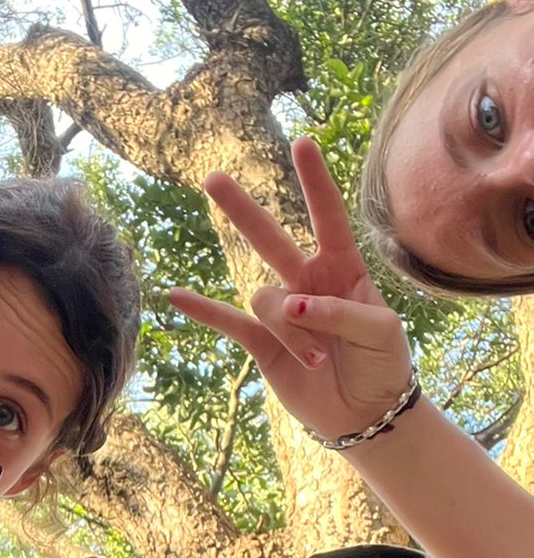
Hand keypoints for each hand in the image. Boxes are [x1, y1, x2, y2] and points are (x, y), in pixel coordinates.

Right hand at [169, 137, 412, 444]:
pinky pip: (227, 322)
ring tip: (319, 361)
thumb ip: (340, 311)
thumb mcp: (380, 331)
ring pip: (267, 302)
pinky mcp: (262, 344)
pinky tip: (174, 296)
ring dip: (292, 333)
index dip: (315, 182)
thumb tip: (291, 305)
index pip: (328, 218)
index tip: (302, 143)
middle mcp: (307, 282)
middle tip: (212, 178)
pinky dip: (202, 310)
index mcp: (344, 269)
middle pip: (271, 238)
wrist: (367, 414)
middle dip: (244, 211)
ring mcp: (282, 313)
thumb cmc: (383, 363)